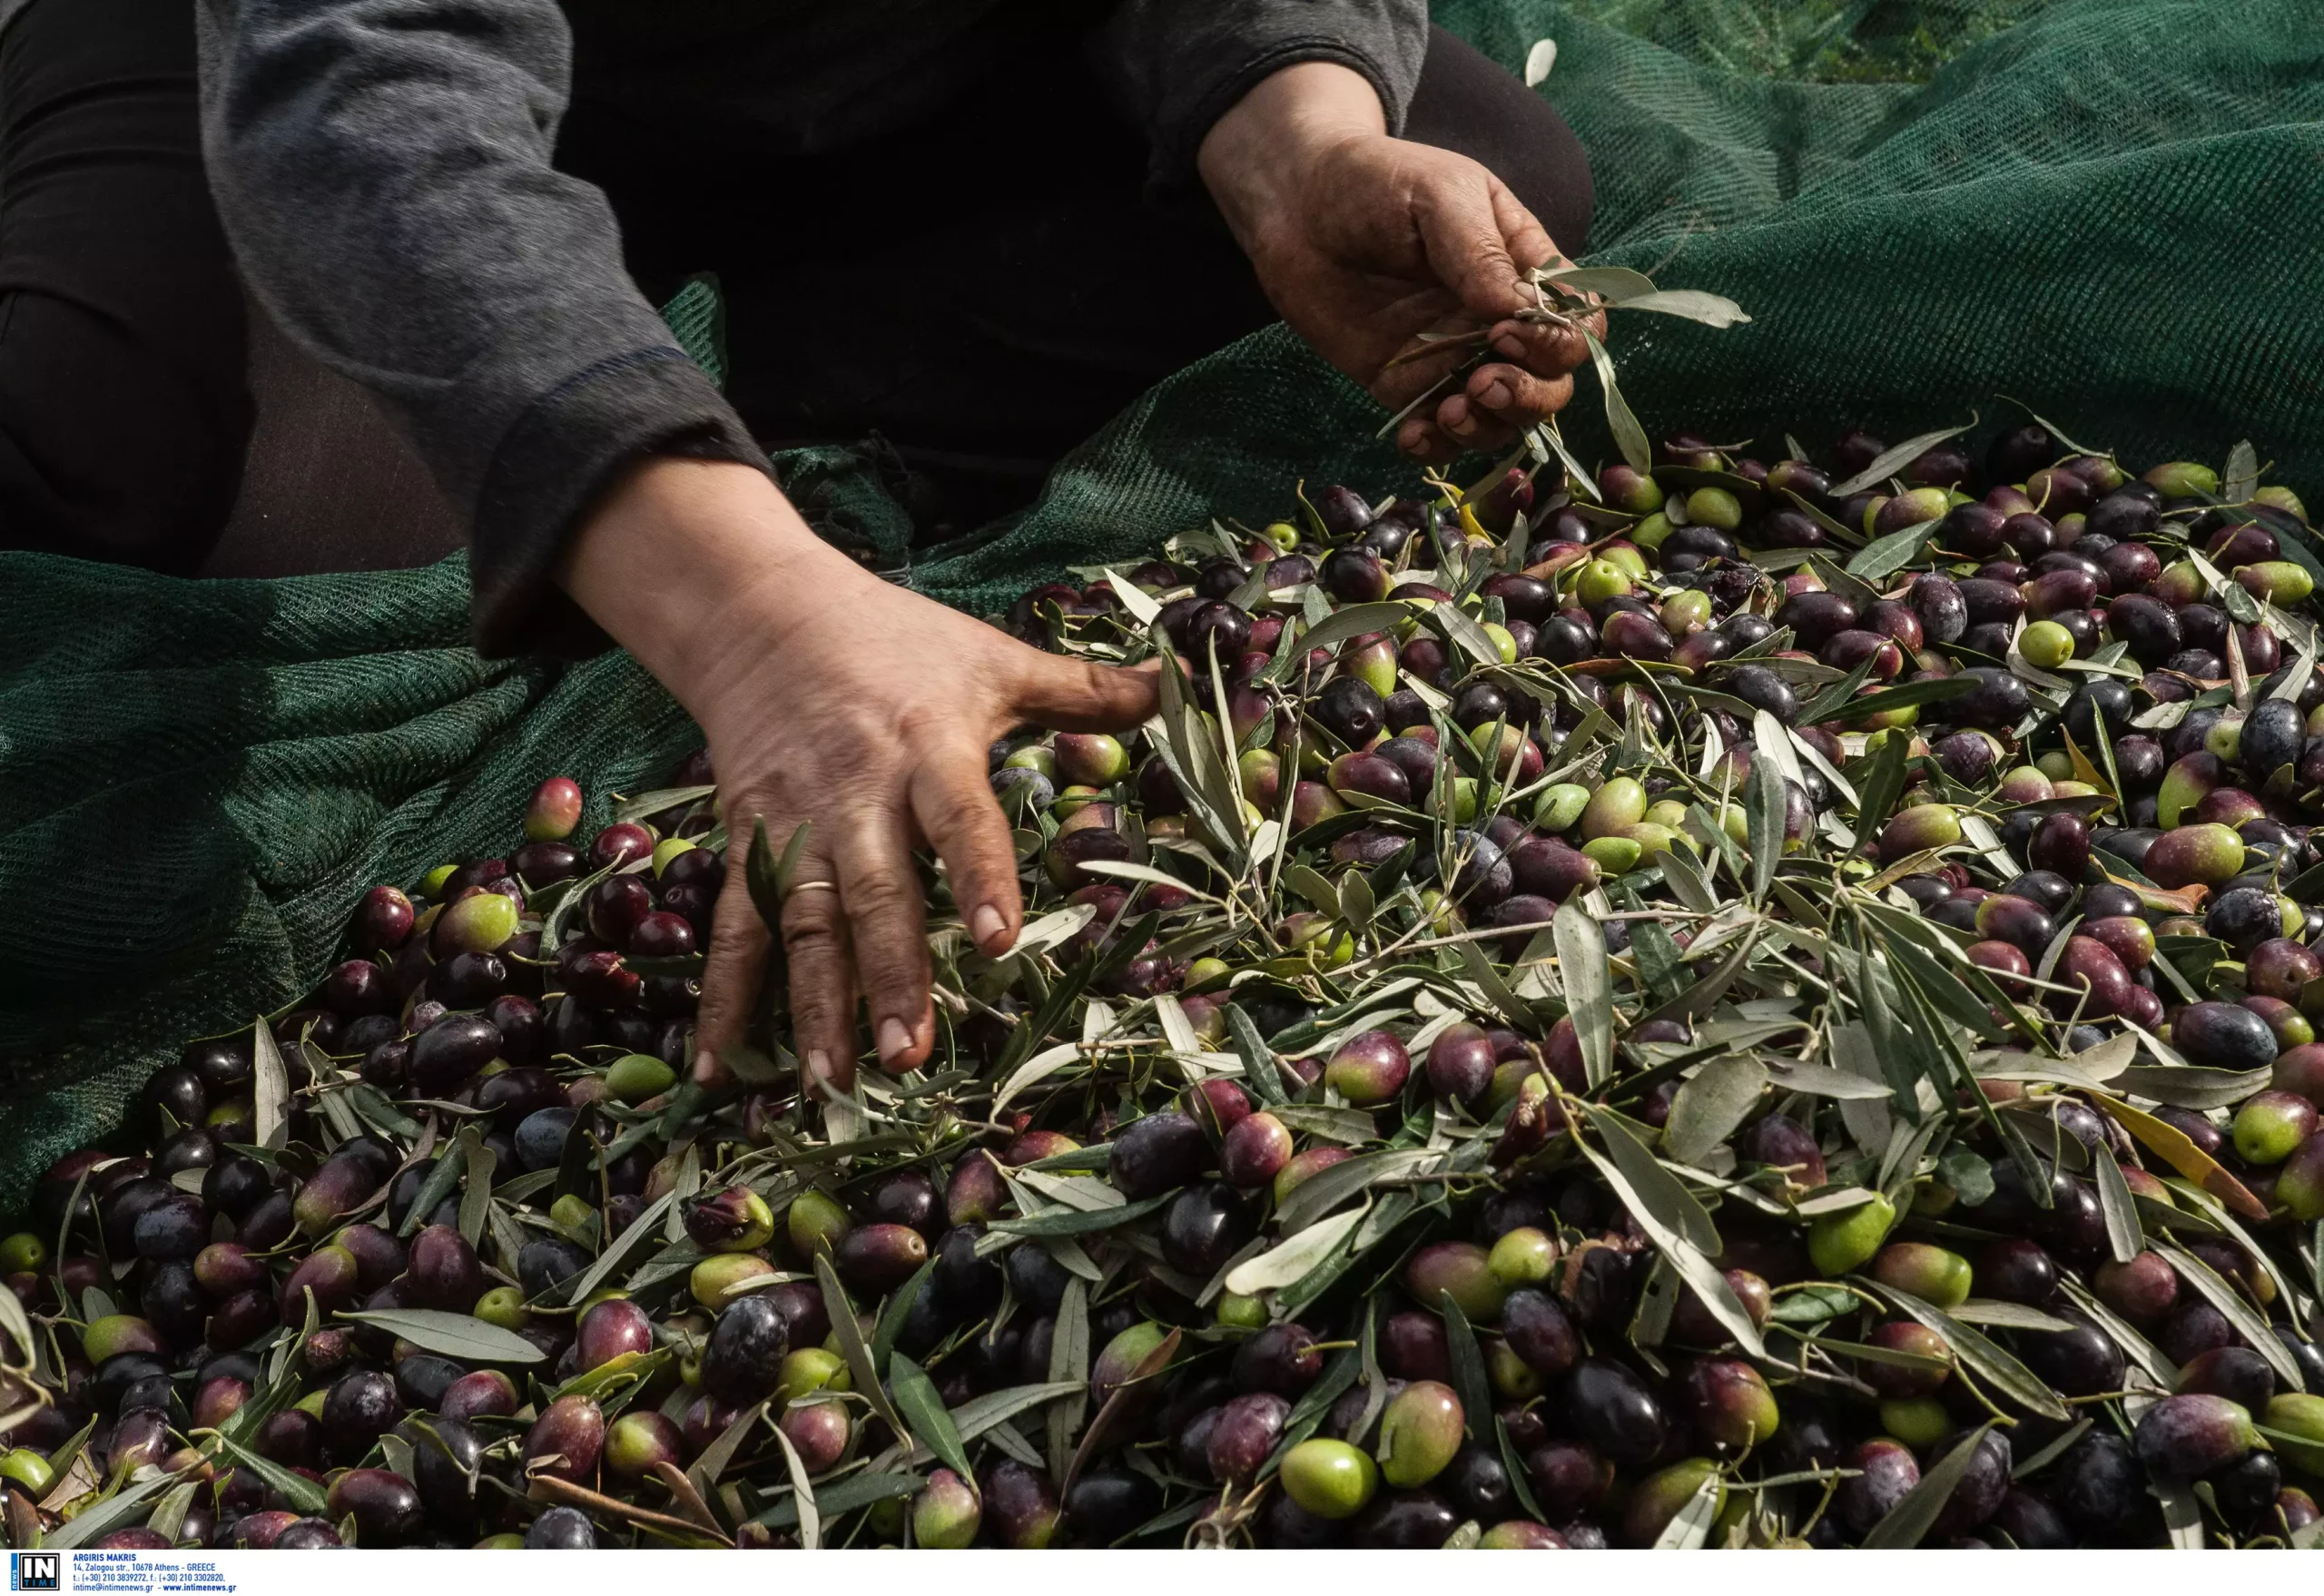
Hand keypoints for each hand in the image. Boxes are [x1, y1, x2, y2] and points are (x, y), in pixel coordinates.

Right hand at [560, 458, 1158, 1097]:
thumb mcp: (991, 658)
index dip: (979, 877)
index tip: (998, 942)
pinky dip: (727, 1002)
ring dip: (813, 1005)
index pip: (959, 818)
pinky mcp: (746, 844)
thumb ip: (1083, 689)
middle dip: (888, 974)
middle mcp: (855, 795)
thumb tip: (1179, 684)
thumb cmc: (897, 642)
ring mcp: (794, 826)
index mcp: (926, 747)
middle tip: (908, 1053)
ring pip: (799, 922)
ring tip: (831, 1080)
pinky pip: (736, 930)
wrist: (760, 615)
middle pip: (871, 891)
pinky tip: (726, 1070)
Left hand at [1199, 62, 1593, 463]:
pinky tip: (1415, 434)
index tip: (1507, 332)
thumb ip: (1479, 252)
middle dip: (1530, 396)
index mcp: (1523, 268)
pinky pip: (1440, 433)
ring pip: (1503, 418)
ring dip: (1488, 427)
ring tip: (1448, 411)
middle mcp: (1499, 320)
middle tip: (1482, 383)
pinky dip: (1436, 446)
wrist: (1295, 206)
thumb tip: (1515, 312)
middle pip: (1552, 382)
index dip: (1559, 342)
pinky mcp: (1408, 386)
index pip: (1576, 322)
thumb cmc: (1376, 182)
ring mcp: (1456, 357)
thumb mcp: (1439, 196)